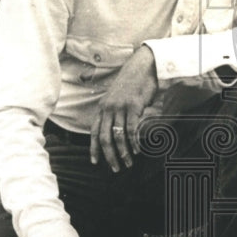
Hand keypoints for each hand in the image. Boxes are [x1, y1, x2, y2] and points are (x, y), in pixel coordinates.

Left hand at [90, 45, 158, 171]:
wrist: (142, 67)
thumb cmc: (132, 84)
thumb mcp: (117, 98)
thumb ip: (113, 112)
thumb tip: (115, 129)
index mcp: (102, 107)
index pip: (94, 131)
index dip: (93, 148)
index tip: (95, 162)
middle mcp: (108, 108)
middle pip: (105, 138)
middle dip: (109, 156)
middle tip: (115, 168)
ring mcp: (120, 107)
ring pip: (118, 136)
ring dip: (123, 152)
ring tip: (128, 163)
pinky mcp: (133, 106)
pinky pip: (131, 129)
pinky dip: (133, 142)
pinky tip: (136, 150)